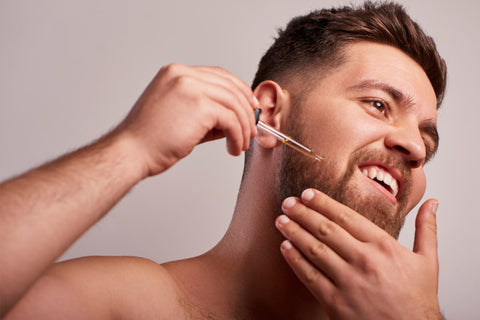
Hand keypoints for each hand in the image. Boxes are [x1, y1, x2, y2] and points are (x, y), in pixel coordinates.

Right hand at [117, 63, 258, 175]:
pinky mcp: (199, 106)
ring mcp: (190, 88)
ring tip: (241, 144)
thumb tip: (236, 118)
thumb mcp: (180, 116)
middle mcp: (183, 75)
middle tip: (252, 129)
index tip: (249, 107)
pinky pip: (231, 120)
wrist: (131, 152)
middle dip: (247, 109)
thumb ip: (207, 112)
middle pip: (230, 86)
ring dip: (243, 126)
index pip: (218, 75)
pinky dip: (237, 135)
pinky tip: (234, 147)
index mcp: (176, 73)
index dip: (239, 90)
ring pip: (234, 103)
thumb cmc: (150, 139)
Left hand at [275, 188, 441, 319]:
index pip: (347, 217)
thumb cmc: (417, 299)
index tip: (307, 194)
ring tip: (281, 220)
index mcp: (383, 246)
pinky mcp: (335, 302)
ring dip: (294, 232)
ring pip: (314, 250)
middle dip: (303, 213)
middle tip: (287, 202)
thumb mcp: (428, 262)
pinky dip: (295, 260)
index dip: (323, 203)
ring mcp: (348, 281)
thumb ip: (426, 229)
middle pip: (326, 230)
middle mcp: (363, 260)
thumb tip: (433, 203)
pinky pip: (310, 276)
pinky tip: (285, 248)